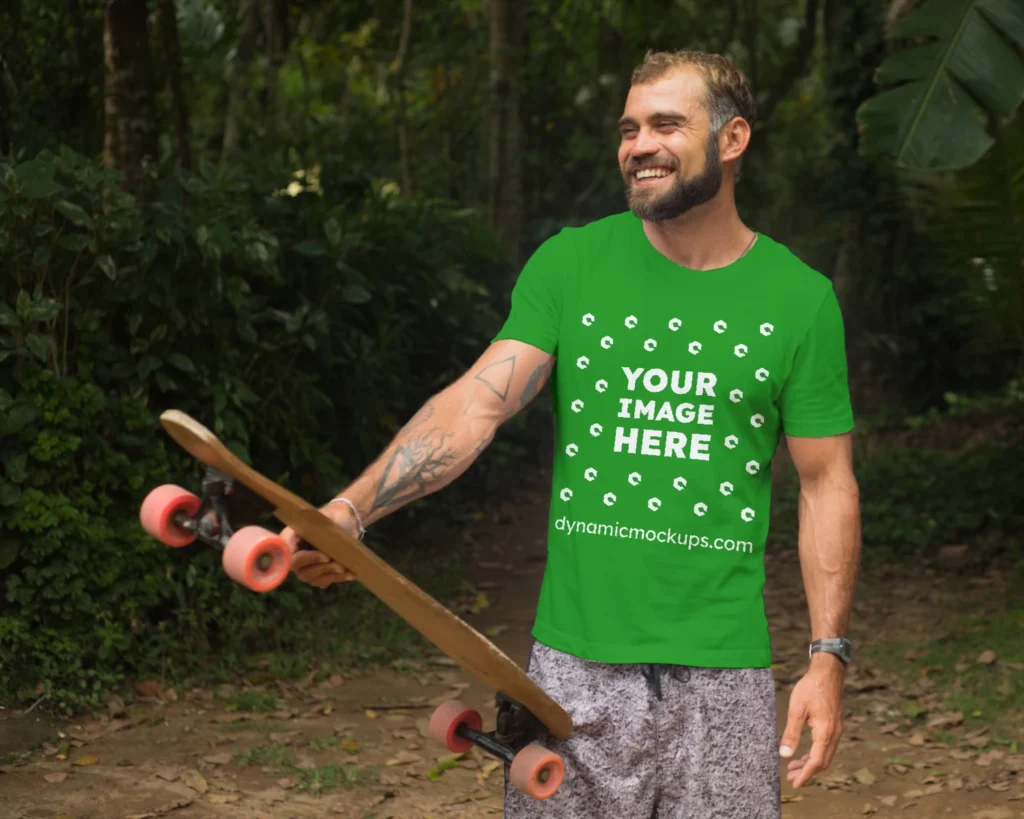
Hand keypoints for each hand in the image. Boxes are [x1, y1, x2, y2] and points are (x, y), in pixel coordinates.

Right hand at [282, 502, 359, 587]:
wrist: (345, 522)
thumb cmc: (332, 518)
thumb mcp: (322, 519)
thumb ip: (314, 530)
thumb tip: (316, 546)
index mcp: (291, 540)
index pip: (290, 557)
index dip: (307, 559)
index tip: (325, 556)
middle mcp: (295, 556)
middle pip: (301, 572)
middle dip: (322, 568)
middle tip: (338, 563)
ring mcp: (306, 567)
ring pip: (312, 579)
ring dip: (330, 575)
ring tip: (344, 568)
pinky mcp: (319, 574)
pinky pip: (323, 582)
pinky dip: (337, 578)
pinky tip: (350, 573)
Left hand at [779, 654, 844, 787]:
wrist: (827, 673)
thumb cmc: (811, 688)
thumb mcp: (796, 709)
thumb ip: (791, 733)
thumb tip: (784, 754)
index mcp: (825, 732)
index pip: (816, 761)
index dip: (805, 774)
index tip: (794, 783)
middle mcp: (834, 734)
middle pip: (822, 762)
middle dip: (807, 772)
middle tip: (790, 777)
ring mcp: (836, 730)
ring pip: (824, 755)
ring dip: (810, 763)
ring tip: (793, 767)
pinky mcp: (833, 725)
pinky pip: (825, 747)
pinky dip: (814, 753)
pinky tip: (803, 753)